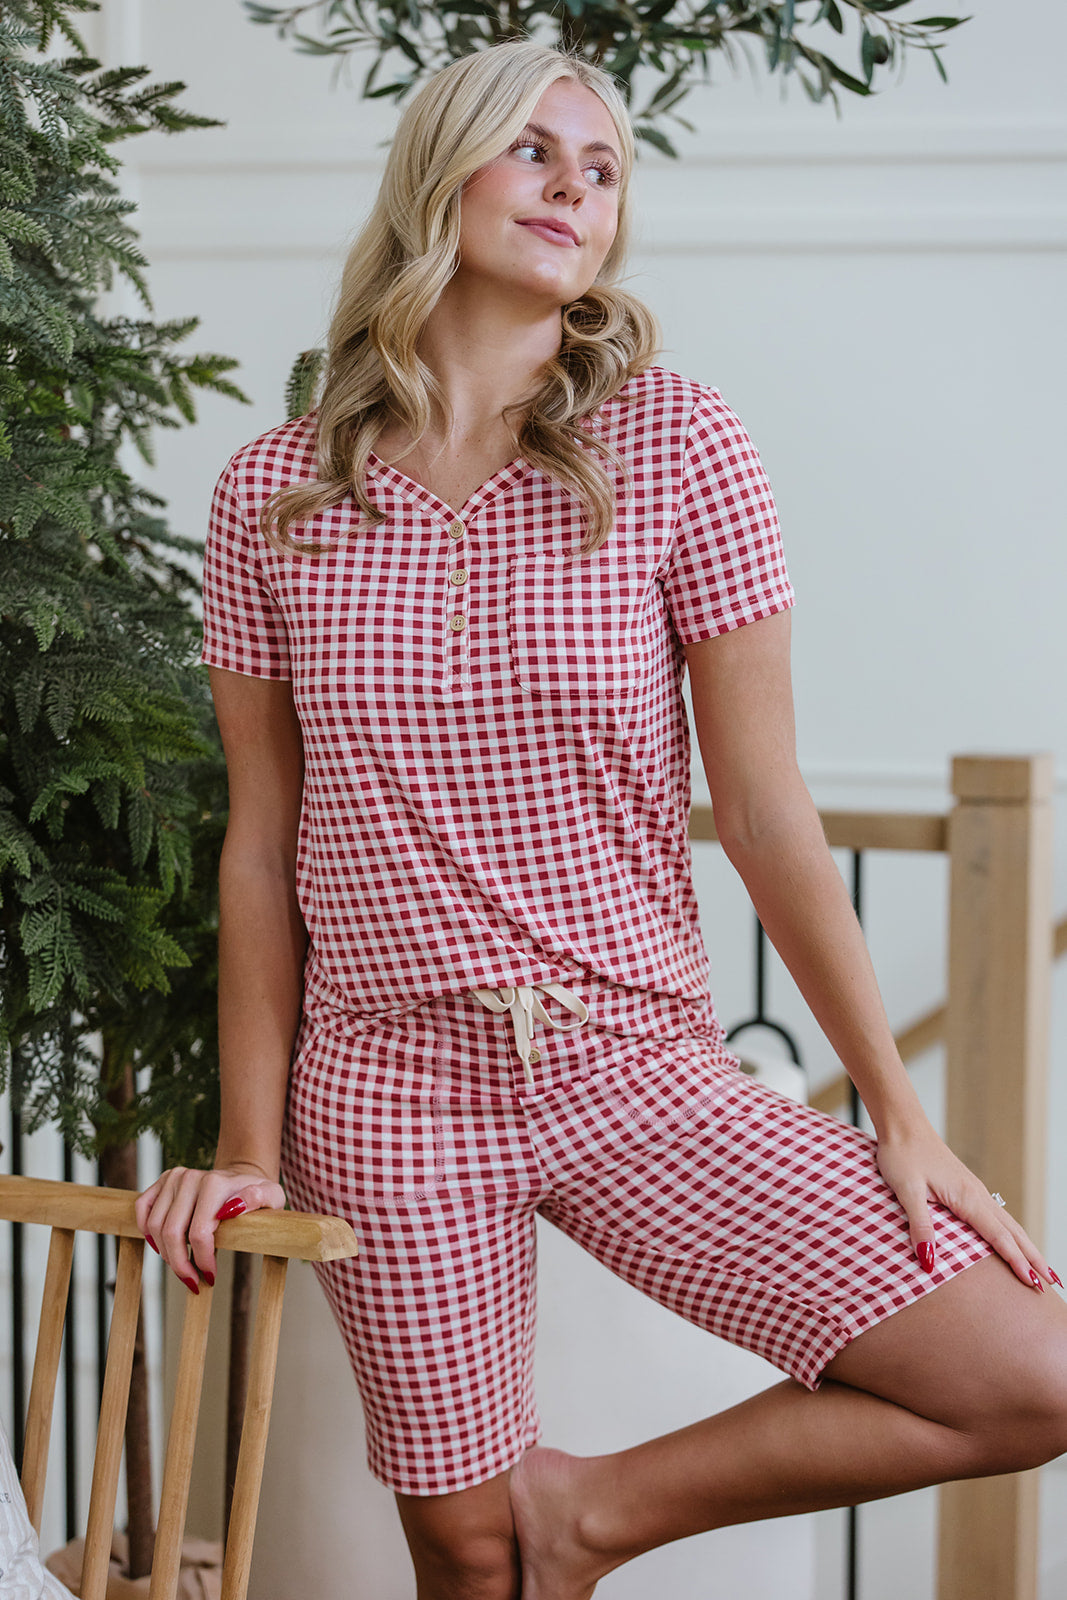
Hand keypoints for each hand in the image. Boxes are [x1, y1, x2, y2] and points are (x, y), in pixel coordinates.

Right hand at [135, 1163, 285, 1292]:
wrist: (242, 1177)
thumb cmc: (257, 1194)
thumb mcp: (272, 1197)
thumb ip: (259, 1200)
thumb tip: (233, 1208)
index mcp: (215, 1183)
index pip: (199, 1233)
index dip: (202, 1261)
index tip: (210, 1276)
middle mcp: (190, 1178)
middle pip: (172, 1233)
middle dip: (180, 1264)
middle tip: (192, 1281)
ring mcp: (174, 1178)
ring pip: (155, 1226)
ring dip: (165, 1254)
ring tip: (182, 1266)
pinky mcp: (163, 1181)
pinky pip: (142, 1209)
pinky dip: (147, 1232)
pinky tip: (161, 1247)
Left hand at [874, 1118, 1058, 1291]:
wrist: (903, 1125)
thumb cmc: (903, 1155)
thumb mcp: (907, 1191)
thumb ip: (920, 1225)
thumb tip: (929, 1261)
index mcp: (968, 1197)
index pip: (1000, 1236)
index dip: (1017, 1261)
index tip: (1034, 1284)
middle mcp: (977, 1194)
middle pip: (1013, 1231)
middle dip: (1033, 1258)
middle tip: (1052, 1282)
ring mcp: (974, 1191)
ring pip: (1008, 1223)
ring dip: (1026, 1246)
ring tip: (1040, 1268)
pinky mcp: (966, 1188)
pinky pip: (996, 1216)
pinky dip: (1010, 1233)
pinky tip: (1010, 1240)